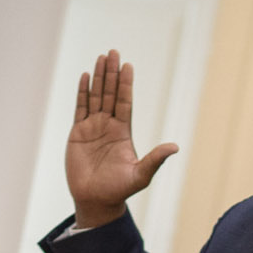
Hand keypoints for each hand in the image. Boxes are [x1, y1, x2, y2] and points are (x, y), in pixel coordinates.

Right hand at [67, 50, 177, 228]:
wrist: (95, 201)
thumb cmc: (119, 190)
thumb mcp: (140, 175)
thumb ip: (155, 159)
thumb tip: (175, 147)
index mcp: (123, 132)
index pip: (125, 102)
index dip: (125, 84)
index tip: (128, 65)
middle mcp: (109, 126)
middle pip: (109, 93)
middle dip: (111, 73)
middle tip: (113, 51)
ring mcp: (92, 128)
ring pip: (95, 96)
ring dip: (97, 77)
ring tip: (101, 57)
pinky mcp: (77, 133)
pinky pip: (80, 108)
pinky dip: (82, 93)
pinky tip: (84, 77)